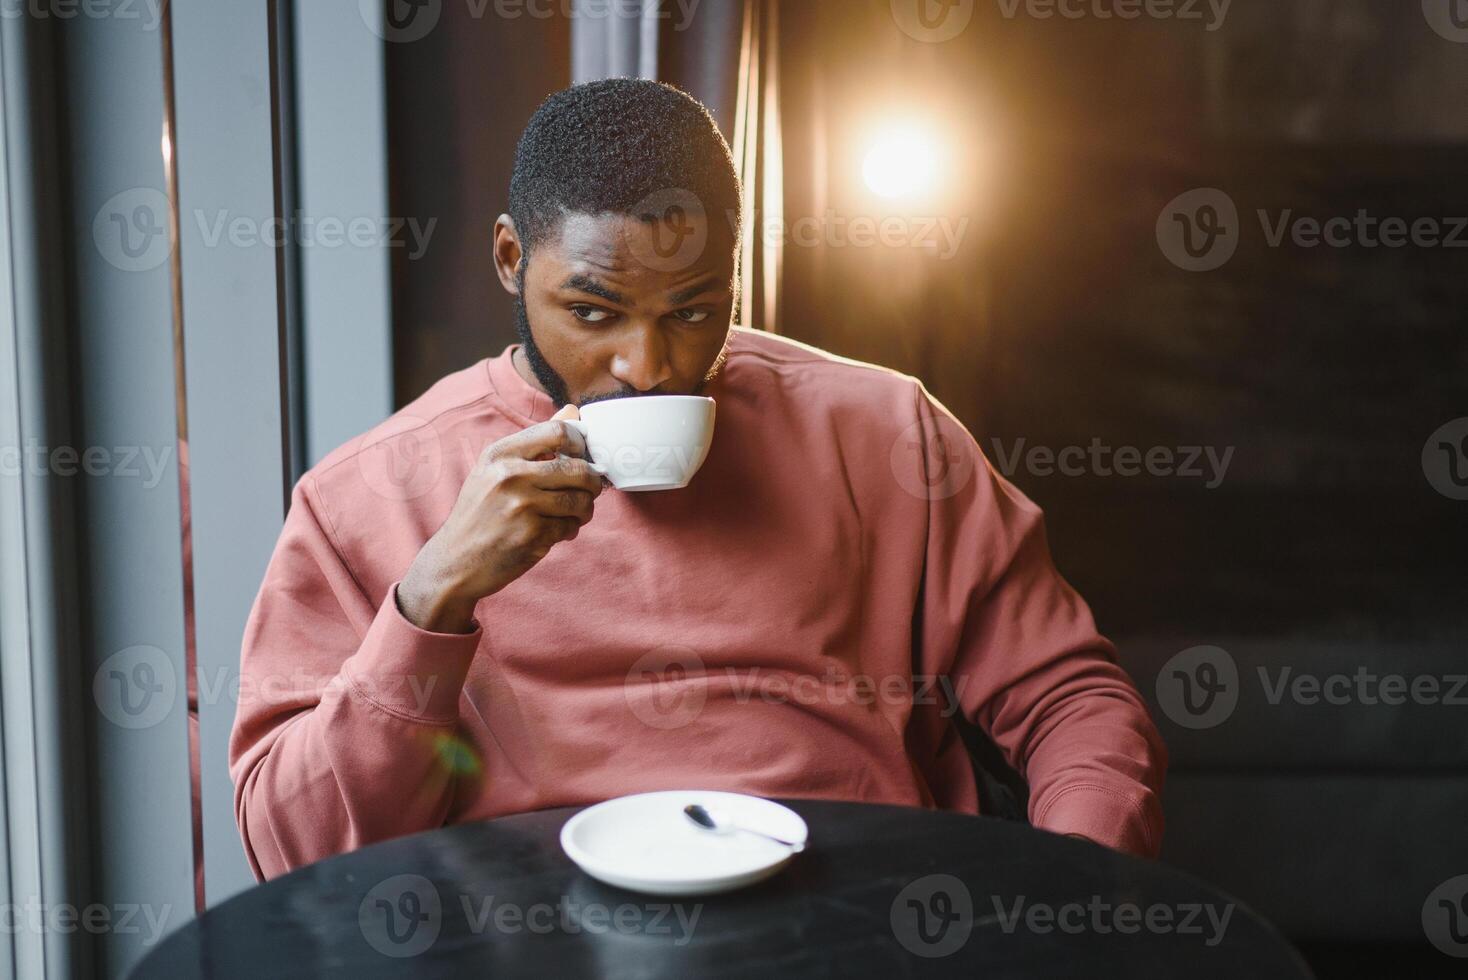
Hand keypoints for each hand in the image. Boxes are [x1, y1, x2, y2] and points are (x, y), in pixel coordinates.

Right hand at [398, 405, 602, 632]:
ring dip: (585, 509)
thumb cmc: (479, 514)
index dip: (579, 443)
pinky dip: (569, 531)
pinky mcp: (532, 536)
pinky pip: (570, 527)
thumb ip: (535, 443)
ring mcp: (522, 507)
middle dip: (592, 482)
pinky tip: (554, 533)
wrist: (454, 562)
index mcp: (500, 454)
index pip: (557, 432)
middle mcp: (510, 476)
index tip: (581, 456)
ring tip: (573, 514)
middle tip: (589, 490)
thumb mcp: (493, 470)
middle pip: (579, 468)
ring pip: (581, 501)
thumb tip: (573, 412)